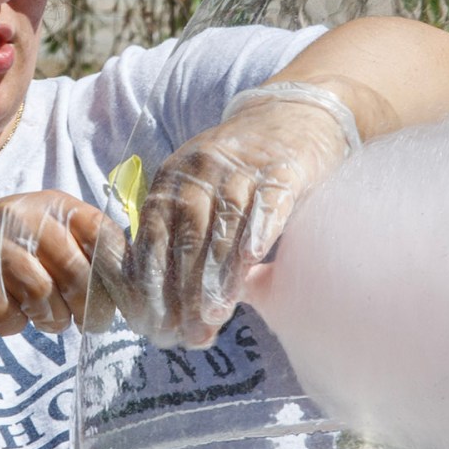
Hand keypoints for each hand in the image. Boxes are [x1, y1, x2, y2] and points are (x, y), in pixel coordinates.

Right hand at [0, 191, 113, 347]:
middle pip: (75, 270)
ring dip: (50, 319)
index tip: (120, 301)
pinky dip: (12, 326)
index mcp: (50, 204)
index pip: (100, 232)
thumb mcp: (48, 245)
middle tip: (84, 322)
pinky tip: (7, 317)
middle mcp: (19, 215)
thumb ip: (87, 254)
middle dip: (85, 307)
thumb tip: (133, 287)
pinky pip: (5, 315)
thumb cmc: (6, 264)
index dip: (116, 273)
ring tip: (44, 318)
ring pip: (42, 295)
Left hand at [115, 83, 358, 347]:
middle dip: (183, 291)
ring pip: (223, 227)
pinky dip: (257, 234)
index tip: (152, 323)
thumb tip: (169, 302)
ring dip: (216, 275)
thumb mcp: (203, 193)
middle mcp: (202, 169)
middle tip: (185, 332)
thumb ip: (185, 238)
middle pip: (186, 237)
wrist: (297, 116)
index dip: (152, 282)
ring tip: (213, 316)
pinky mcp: (284, 170)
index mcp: (173, 177)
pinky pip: (268, 205)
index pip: (152, 236)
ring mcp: (243, 167)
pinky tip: (250, 265)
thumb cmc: (245, 170)